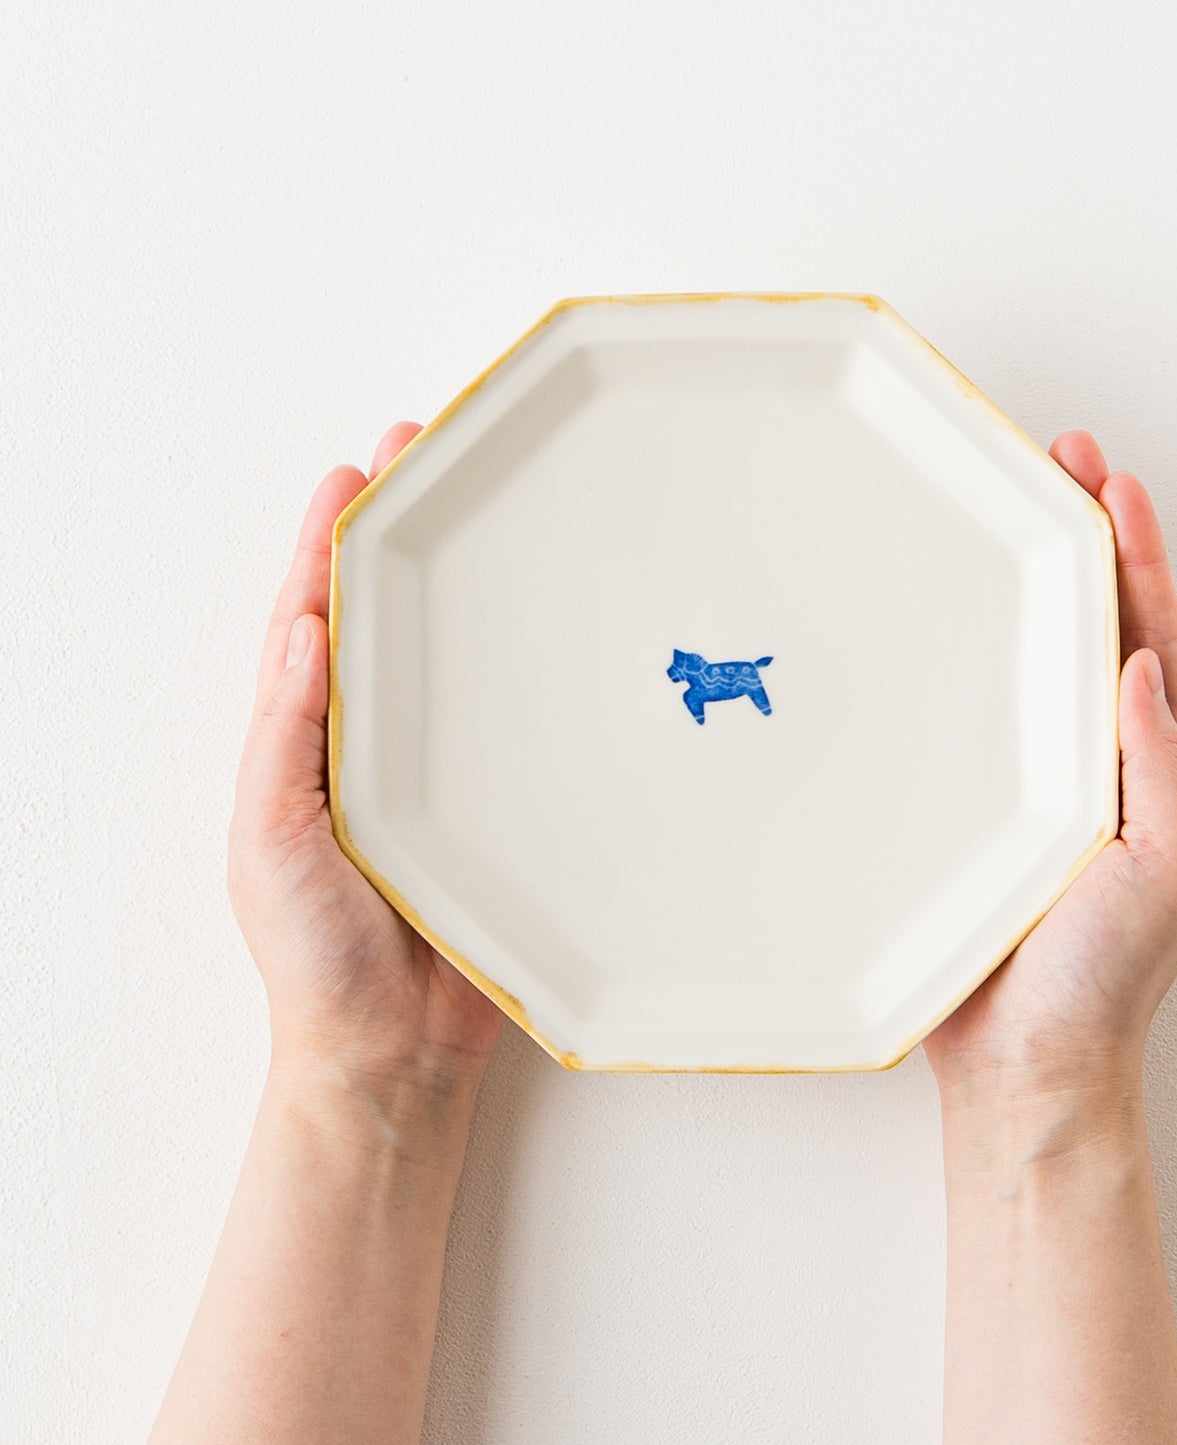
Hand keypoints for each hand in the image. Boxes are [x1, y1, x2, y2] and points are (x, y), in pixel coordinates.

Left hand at [227, 422, 503, 1099]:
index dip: (328, 545)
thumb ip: (284, 741)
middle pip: (383, 618)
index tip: (352, 474)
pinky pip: (502, 722)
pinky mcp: (488, 802)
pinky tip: (540, 628)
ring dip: (459, 584)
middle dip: (398, 535)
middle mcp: (368, 745)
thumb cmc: (315, 954)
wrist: (391, 1048)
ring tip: (482, 512)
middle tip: (426, 456)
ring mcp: (432, 770)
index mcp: (303, 745)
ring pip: (446, 657)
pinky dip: (515, 669)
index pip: (313, 622)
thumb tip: (303, 633)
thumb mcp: (268, 841)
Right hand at [924, 431, 1176, 1103]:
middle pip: (1091, 627)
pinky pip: (966, 715)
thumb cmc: (1102, 980)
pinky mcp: (970, 804)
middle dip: (1080, 540)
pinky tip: (935, 621)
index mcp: (1153, 768)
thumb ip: (1161, 768)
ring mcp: (1029, 780)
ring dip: (1020, 584)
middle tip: (1052, 461)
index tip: (1110, 484)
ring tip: (1001, 509)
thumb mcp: (1167, 869)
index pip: (1151, 637)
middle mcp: (1093, 761)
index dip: (1138, 557)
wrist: (1023, 1061)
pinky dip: (959, 659)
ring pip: (1027, 660)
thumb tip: (1147, 666)